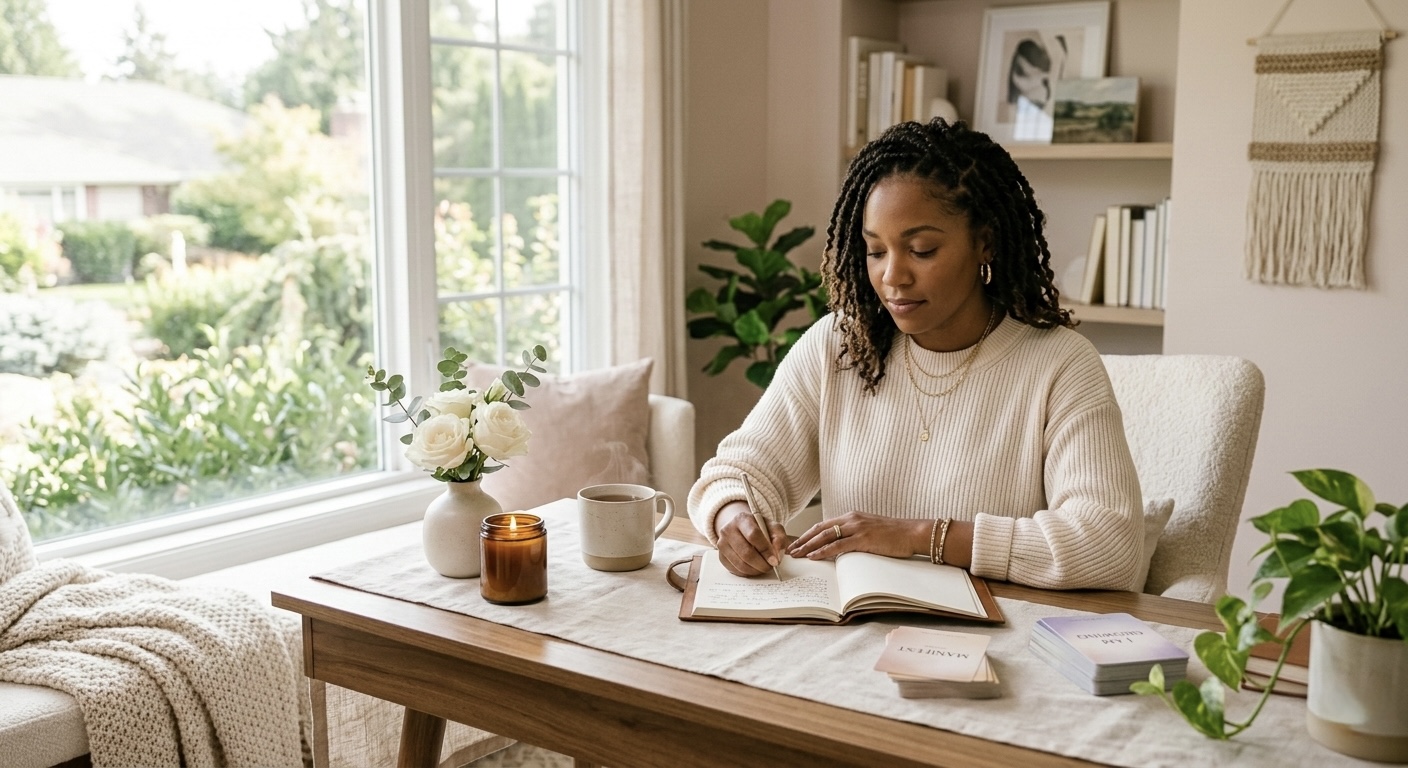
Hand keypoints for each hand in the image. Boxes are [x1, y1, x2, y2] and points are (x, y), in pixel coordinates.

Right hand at [714, 501, 788, 576]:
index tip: (775, 560)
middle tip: (771, 567)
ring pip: (740, 564)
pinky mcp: (721, 557)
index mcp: (742, 519)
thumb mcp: (773, 528)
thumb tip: (777, 554)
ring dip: (756, 570)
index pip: (753, 535)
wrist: (742, 529)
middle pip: (746, 553)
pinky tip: (754, 568)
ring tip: (764, 567)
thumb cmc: (760, 529)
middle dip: (762, 564)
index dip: (765, 550)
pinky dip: (748, 573)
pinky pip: (735, 570)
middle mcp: (728, 530)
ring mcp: (722, 544)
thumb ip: (779, 538)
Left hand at [786, 511, 928, 560]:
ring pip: (825, 536)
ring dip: (808, 546)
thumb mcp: (869, 530)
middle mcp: (851, 519)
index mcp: (852, 517)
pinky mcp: (864, 538)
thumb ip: (854, 535)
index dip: (808, 534)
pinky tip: (814, 556)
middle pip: (820, 529)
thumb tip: (840, 547)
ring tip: (796, 554)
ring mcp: (857, 528)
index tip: (796, 543)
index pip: (823, 525)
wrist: (912, 532)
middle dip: (802, 540)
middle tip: (789, 550)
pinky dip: (824, 551)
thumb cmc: (893, 535)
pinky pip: (838, 545)